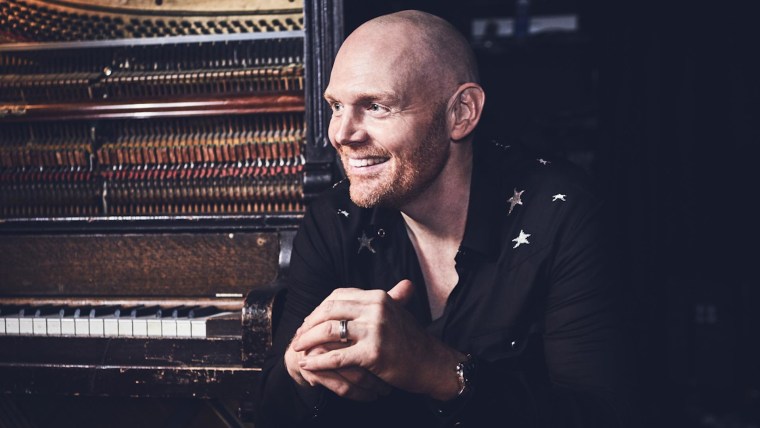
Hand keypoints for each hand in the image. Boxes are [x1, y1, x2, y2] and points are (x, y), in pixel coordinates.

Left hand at [291, 280, 463, 399]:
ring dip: (308, 340)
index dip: (319, 309)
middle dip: (308, 324)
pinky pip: (337, 357)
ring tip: (298, 349)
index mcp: (378, 296)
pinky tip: (307, 366)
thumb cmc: (411, 340)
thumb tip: (361, 291)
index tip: (309, 321)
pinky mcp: (373, 353)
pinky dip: (318, 362)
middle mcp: (376, 308)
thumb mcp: (395, 311)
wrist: (431, 363)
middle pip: (329, 310)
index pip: (337, 296)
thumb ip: (377, 300)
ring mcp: (375, 330)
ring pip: (329, 331)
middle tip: (298, 335)